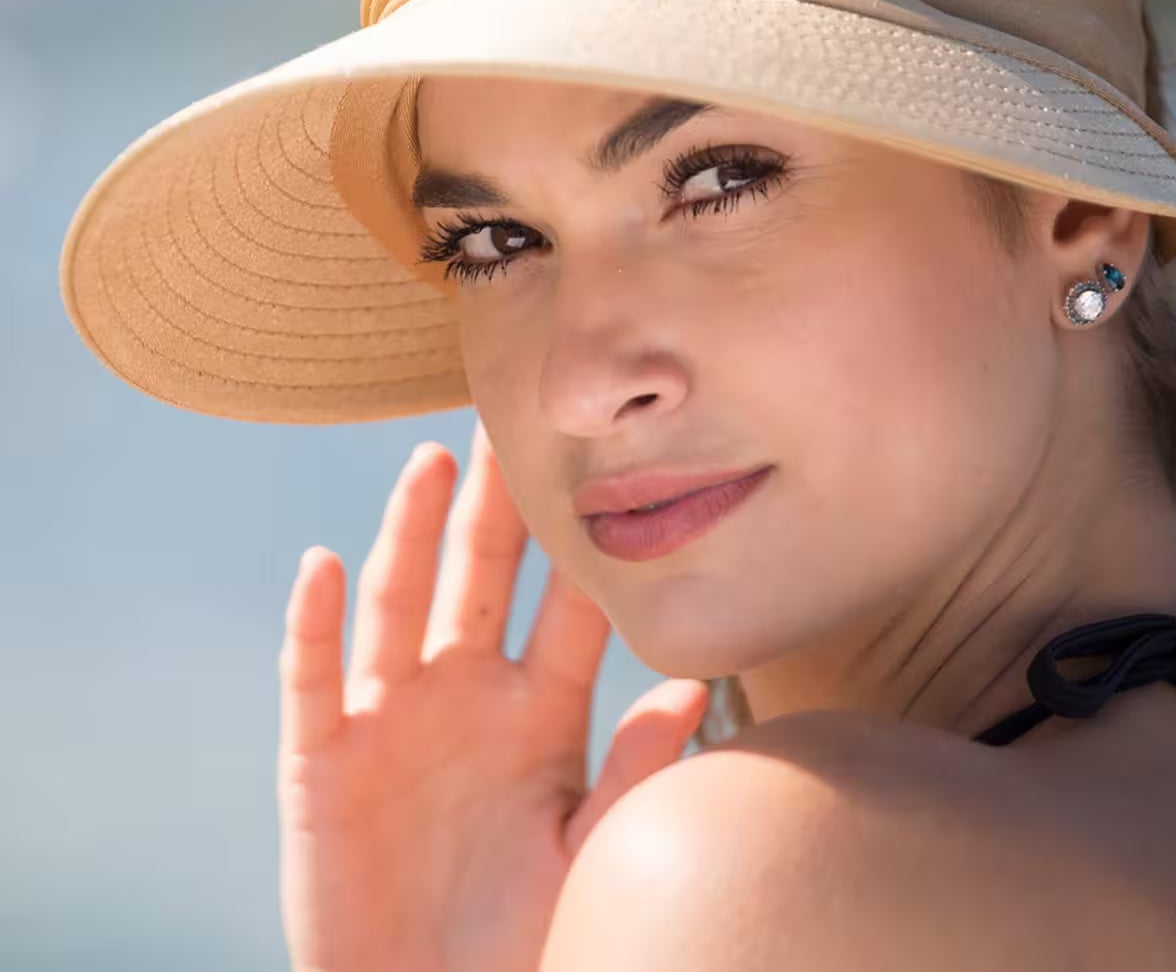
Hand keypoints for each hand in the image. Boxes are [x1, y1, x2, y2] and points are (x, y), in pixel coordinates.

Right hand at [276, 420, 709, 971]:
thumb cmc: (522, 938)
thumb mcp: (588, 848)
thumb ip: (632, 768)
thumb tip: (697, 687)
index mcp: (540, 712)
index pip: (568, 610)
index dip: (585, 545)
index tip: (610, 468)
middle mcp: (466, 697)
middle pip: (482, 579)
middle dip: (497, 506)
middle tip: (512, 420)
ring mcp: (392, 721)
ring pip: (400, 603)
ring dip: (412, 533)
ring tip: (433, 463)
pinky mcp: (323, 762)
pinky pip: (315, 681)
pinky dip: (314, 625)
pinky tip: (320, 566)